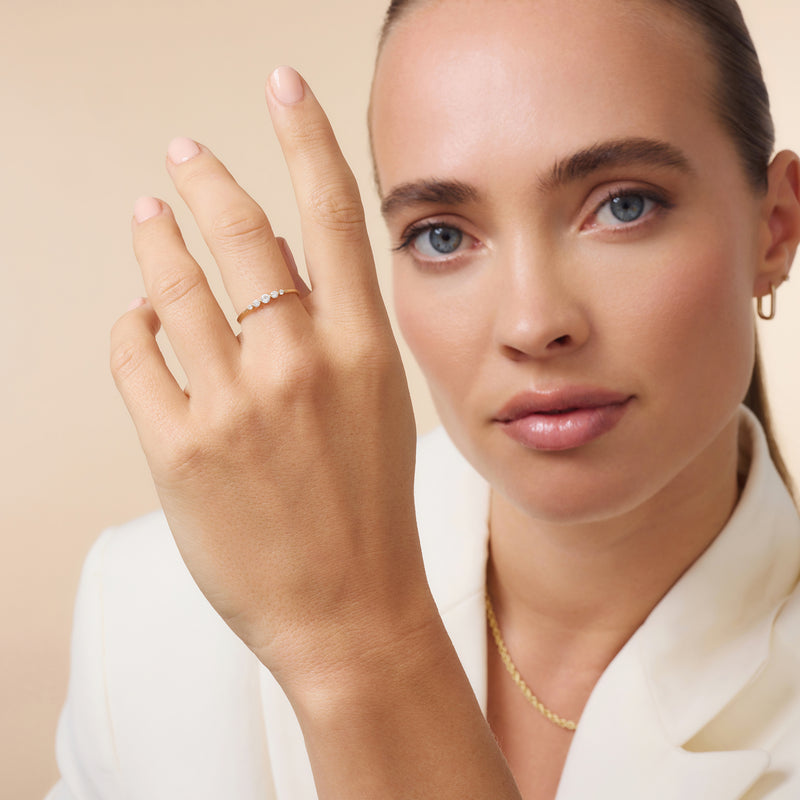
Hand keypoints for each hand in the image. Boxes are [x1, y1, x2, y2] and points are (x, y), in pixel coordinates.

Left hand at [110, 67, 432, 693]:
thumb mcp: (377, 408)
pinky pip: (134, 356)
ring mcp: (235, 406)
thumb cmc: (371, 512)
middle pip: (239, 233)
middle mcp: (299, 364)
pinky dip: (130, 328)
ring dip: (155, 241)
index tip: (281, 84)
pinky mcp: (178, 451)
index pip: (331, 214)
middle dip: (205, 179)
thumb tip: (274, 252)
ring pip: (172, 286)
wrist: (351, 611)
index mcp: (361, 349)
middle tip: (183, 154)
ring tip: (147, 216)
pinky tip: (139, 322)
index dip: (305, 137)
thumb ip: (330, 327)